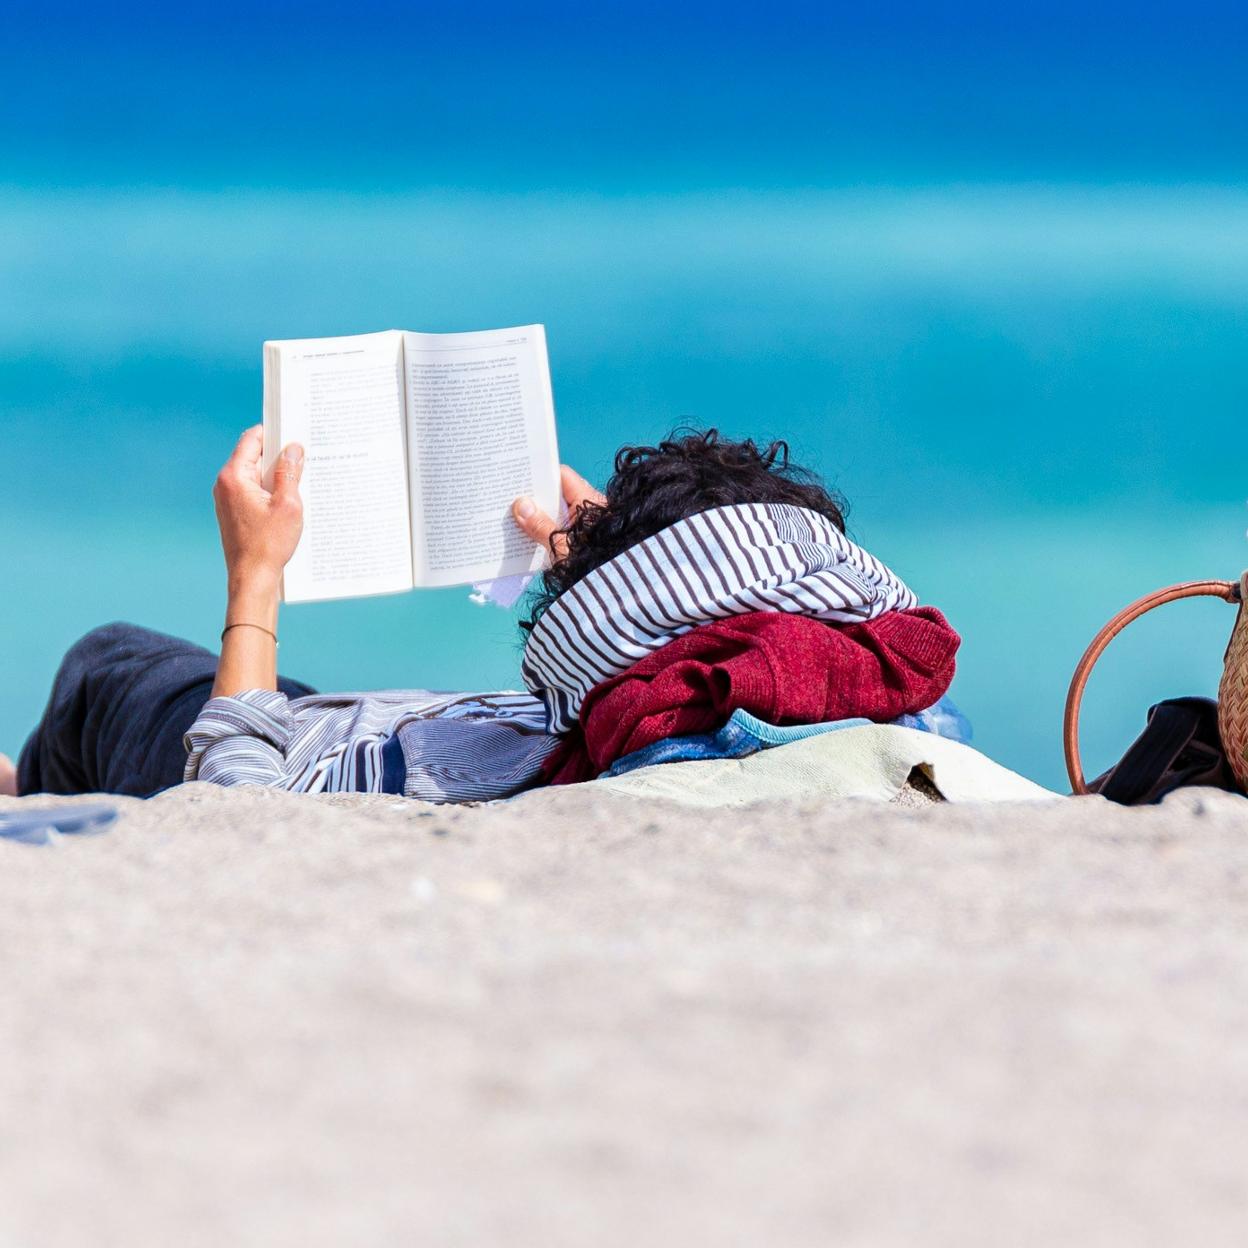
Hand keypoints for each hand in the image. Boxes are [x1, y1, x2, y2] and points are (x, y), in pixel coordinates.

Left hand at [213, 426, 304, 589]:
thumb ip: (290, 473)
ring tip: (300, 482)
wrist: (252, 579)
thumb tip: (294, 448)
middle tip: (304, 457)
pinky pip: (253, 491)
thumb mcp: (288, 504)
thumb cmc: (269, 545)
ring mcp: (227, 499)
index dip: (274, 432)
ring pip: (255, 475)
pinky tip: (289, 501)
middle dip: (278, 456)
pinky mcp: (234, 512)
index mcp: (234, 477)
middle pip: (254, 456)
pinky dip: (270, 491)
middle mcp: (225, 484)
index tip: (294, 431)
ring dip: (276, 476)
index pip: (252, 439)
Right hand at [513, 465, 604, 560]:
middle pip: (559, 495)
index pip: (564, 477)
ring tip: (510, 516)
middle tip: (508, 496)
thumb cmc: (593, 567)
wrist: (613, 594)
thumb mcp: (562, 547)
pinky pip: (560, 530)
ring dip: (538, 516)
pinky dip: (545, 531)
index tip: (519, 475)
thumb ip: (541, 526)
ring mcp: (587, 526)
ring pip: (557, 514)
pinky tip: (525, 536)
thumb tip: (520, 505)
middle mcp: (589, 510)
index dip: (542, 474)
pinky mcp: (582, 542)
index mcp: (589, 503)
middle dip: (535, 497)